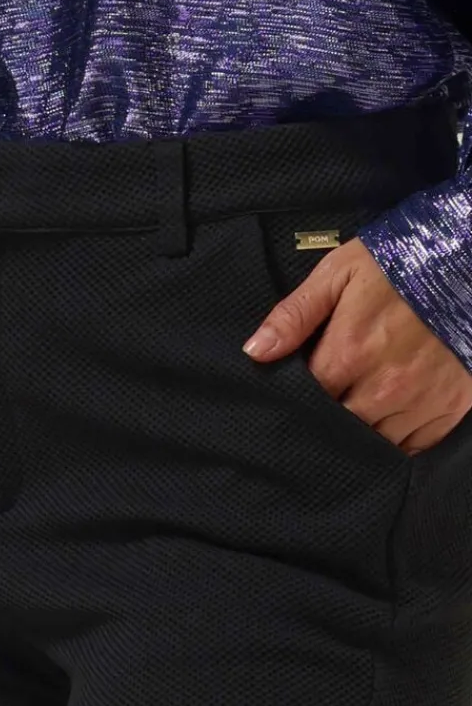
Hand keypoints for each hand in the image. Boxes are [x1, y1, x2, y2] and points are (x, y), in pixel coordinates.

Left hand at [242, 237, 471, 454]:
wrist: (470, 260)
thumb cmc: (400, 265)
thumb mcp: (340, 273)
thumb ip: (294, 315)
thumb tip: (255, 352)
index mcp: (348, 352)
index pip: (307, 399)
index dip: (297, 400)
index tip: (296, 394)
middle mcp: (383, 387)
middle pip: (337, 426)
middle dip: (327, 418)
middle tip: (328, 402)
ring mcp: (420, 401)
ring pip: (373, 442)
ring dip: (361, 430)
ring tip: (358, 409)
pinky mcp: (450, 409)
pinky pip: (411, 446)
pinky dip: (396, 440)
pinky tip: (388, 420)